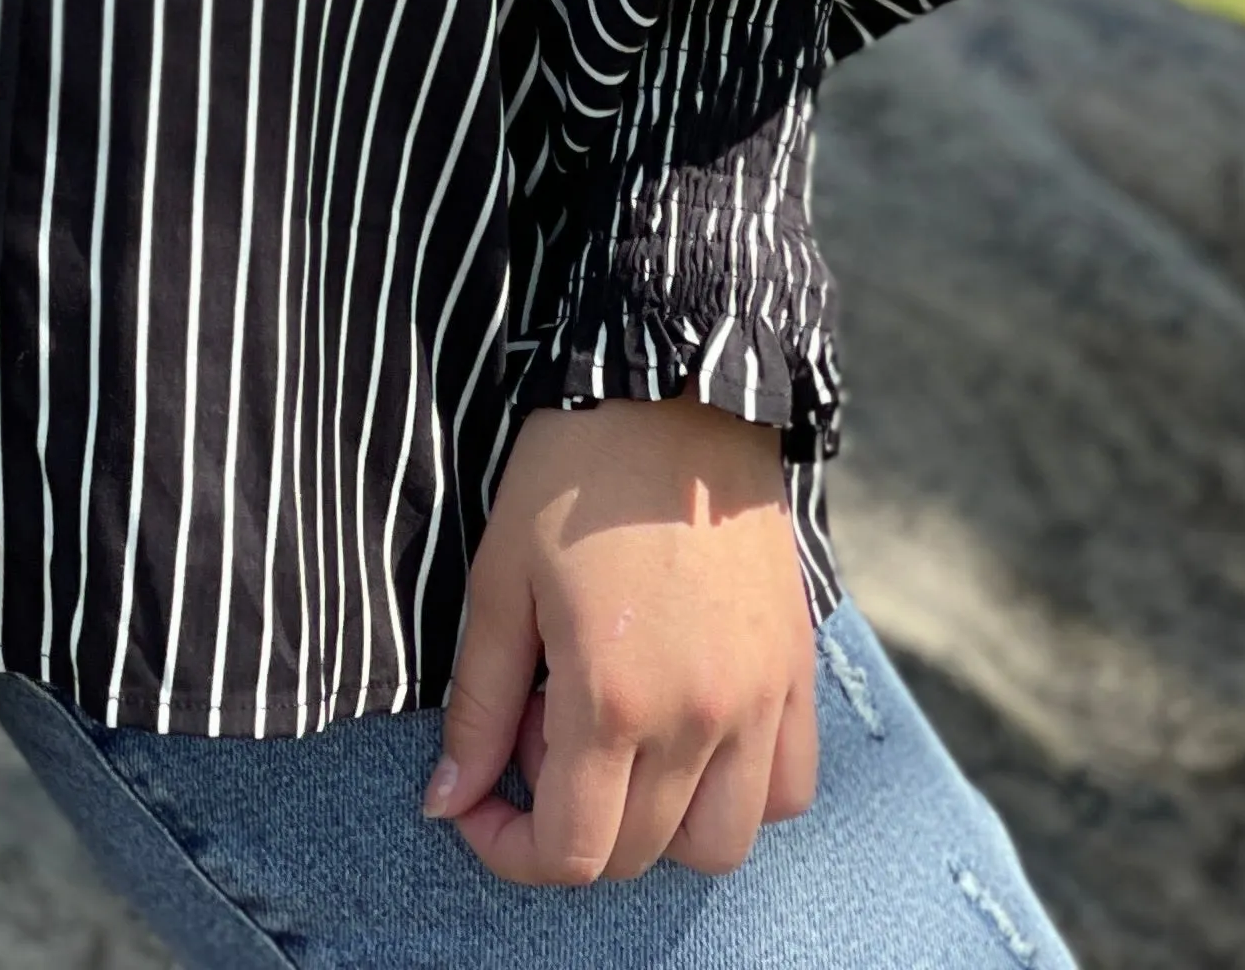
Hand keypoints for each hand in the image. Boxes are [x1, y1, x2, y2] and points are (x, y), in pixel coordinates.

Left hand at [426, 397, 817, 883]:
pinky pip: (788, 789)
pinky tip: (692, 737)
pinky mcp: (797, 672)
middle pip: (637, 855)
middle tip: (540, 734)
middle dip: (570, 826)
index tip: (478, 803)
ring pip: (721, 845)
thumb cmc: (573, 474)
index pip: (571, 854)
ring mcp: (759, 701)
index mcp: (613, 699)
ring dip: (660, 827)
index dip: (509, 850)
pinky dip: (740, 794)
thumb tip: (447, 800)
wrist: (674, 389)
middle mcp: (698, 719)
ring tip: (619, 743)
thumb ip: (479, 704)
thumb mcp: (500, 580)